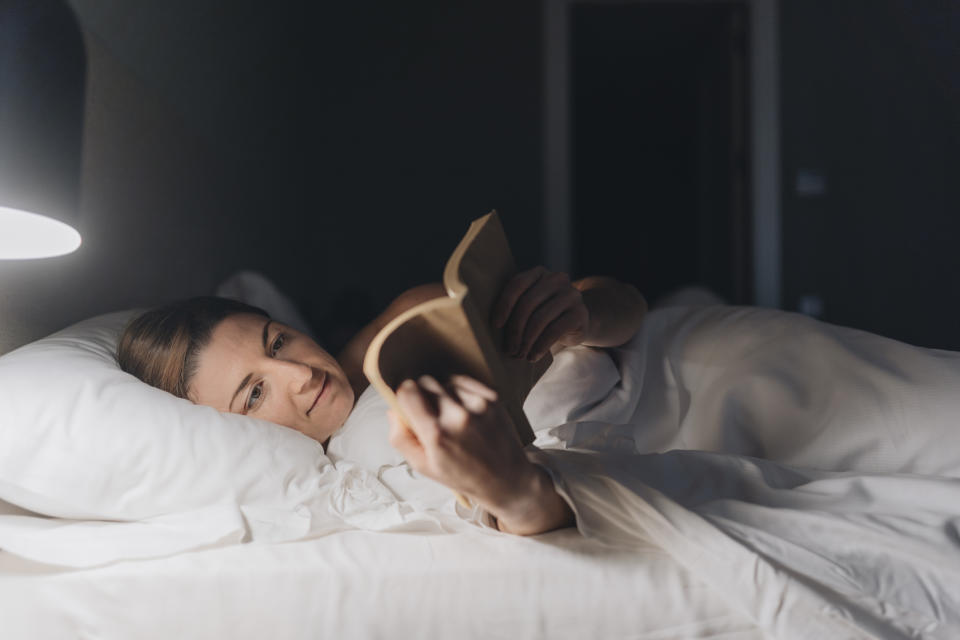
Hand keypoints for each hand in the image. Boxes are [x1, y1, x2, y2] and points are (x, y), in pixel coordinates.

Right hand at [387, 375, 538, 515]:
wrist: (506, 479)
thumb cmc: (463, 475)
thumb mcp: (424, 466)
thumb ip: (401, 438)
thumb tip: (392, 411)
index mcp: (436, 435)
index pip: (408, 392)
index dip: (403, 395)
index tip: (407, 403)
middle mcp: (457, 416)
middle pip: (425, 382)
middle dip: (421, 393)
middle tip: (429, 411)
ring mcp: (478, 405)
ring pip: (445, 380)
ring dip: (442, 392)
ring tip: (450, 414)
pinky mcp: (493, 398)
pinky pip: (464, 381)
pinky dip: (459, 391)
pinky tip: (463, 409)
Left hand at [492, 266, 588, 361]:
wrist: (576, 323)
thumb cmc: (544, 315)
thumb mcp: (530, 306)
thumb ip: (515, 305)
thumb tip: (490, 325)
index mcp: (539, 273)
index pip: (517, 284)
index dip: (504, 305)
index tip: (496, 325)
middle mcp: (557, 279)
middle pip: (528, 303)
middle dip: (515, 329)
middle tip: (508, 349)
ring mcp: (571, 295)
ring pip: (540, 318)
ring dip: (526, 341)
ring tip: (519, 355)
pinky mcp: (580, 313)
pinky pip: (555, 330)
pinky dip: (541, 346)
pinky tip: (533, 356)